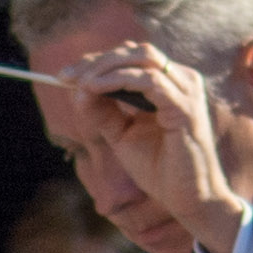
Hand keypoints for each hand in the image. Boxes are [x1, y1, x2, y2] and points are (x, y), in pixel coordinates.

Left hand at [50, 33, 246, 252]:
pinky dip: (117, 81)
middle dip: (96, 60)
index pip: (131, 58)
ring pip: (142, 59)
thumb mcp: (121, 135)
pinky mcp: (185, 108)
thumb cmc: (161, 170)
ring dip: (104, 67)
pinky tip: (94, 89)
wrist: (188, 200)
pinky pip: (148, 81)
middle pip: (135, 51)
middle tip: (64, 76)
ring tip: (78, 83)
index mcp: (171, 84)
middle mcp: (182, 80)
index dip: (96, 61)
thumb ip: (103, 111)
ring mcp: (186, 91)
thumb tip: (77, 89)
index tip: (64, 75)